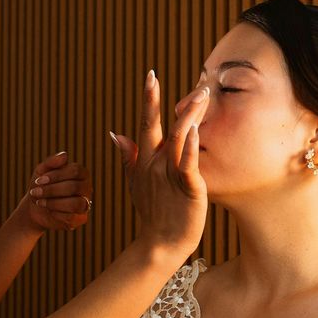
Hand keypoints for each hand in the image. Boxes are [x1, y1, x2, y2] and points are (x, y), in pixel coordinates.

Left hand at [21, 151, 93, 231]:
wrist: (34, 207)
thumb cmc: (41, 185)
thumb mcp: (41, 171)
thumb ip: (51, 162)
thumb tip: (65, 155)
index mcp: (81, 173)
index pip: (75, 171)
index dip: (56, 175)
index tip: (39, 180)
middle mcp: (87, 188)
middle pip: (75, 187)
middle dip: (51, 190)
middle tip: (35, 192)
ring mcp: (86, 204)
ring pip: (76, 203)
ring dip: (54, 203)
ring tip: (40, 202)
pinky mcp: (80, 219)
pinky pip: (71, 217)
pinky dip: (56, 213)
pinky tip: (48, 210)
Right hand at [110, 70, 207, 255]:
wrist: (161, 242)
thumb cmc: (153, 212)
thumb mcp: (136, 182)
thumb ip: (128, 156)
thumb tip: (116, 134)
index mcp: (147, 159)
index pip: (147, 123)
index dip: (149, 98)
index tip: (151, 75)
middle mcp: (157, 162)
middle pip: (163, 125)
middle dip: (172, 100)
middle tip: (194, 77)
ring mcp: (171, 175)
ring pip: (180, 139)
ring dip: (190, 116)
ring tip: (202, 95)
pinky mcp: (188, 188)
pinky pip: (188, 165)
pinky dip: (191, 147)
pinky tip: (195, 130)